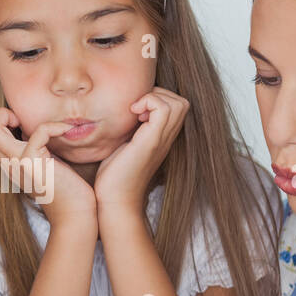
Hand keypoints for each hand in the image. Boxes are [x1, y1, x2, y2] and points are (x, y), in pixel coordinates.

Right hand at [0, 107, 96, 230]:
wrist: (74, 213)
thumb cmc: (64, 187)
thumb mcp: (39, 162)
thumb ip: (27, 146)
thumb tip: (26, 127)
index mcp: (7, 162)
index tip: (21, 123)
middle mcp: (8, 164)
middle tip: (23, 122)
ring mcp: (19, 164)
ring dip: (12, 115)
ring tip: (34, 125)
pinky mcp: (36, 165)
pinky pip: (38, 132)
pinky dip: (54, 125)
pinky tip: (66, 129)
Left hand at [93, 88, 189, 215]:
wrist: (114, 201)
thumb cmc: (114, 176)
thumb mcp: (124, 145)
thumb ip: (130, 128)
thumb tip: (120, 109)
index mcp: (162, 138)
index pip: (177, 106)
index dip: (158, 99)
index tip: (136, 110)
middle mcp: (167, 138)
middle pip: (182, 102)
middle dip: (158, 95)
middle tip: (136, 108)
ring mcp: (161, 140)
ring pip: (178, 103)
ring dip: (154, 98)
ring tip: (135, 111)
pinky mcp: (151, 142)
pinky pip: (163, 109)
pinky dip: (149, 102)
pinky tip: (132, 114)